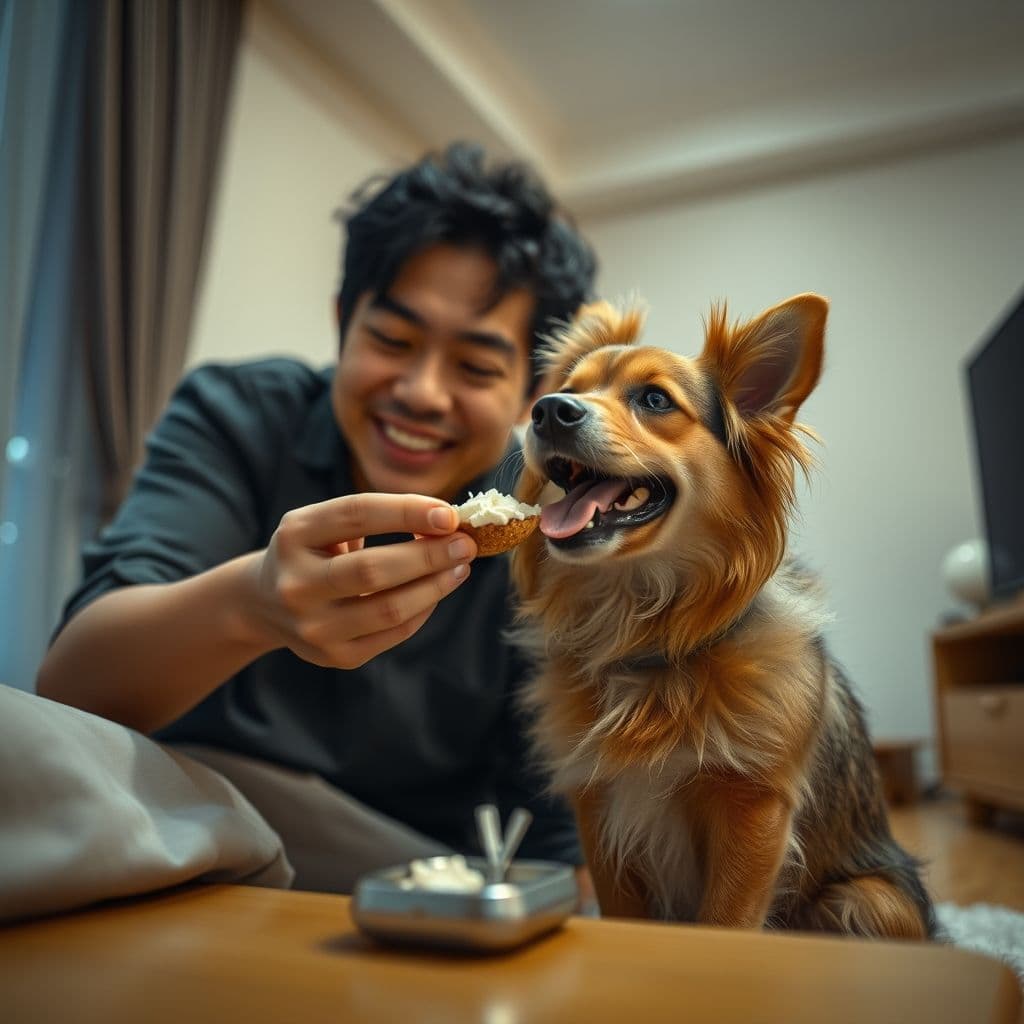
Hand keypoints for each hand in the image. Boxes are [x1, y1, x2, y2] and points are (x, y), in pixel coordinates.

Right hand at [248, 493, 475, 668]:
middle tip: (465, 544)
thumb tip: (446, 522)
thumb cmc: (313, 551)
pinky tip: (437, 590)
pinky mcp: (335, 656)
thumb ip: (377, 516)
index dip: (406, 512)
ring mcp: (313, 626)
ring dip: (435, 586)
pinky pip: (393, 633)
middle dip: (429, 555)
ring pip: (388, 609)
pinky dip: (423, 609)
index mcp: (294, 536)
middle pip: (373, 570)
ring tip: (460, 567)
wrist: (264, 604)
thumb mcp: (324, 523)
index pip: (356, 515)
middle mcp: (297, 583)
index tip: (449, 514)